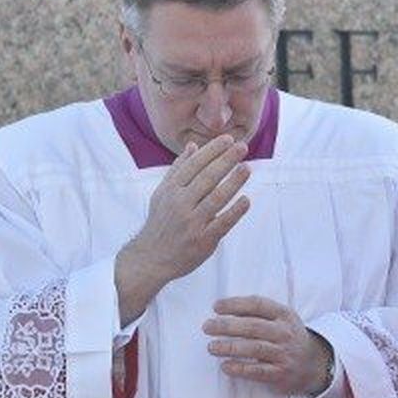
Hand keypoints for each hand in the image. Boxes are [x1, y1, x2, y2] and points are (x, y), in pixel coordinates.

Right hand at [116, 135, 251, 322]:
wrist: (151, 258)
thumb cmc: (161, 221)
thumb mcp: (163, 194)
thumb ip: (178, 169)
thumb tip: (193, 145)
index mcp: (171, 190)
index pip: (194, 165)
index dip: (212, 150)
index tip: (228, 139)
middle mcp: (180, 204)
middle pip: (206, 178)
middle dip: (225, 160)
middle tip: (242, 147)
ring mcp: (192, 223)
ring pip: (216, 198)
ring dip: (233, 182)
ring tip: (246, 168)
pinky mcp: (203, 240)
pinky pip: (222, 224)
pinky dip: (234, 212)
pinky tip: (246, 200)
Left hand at [204, 296, 334, 395]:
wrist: (313, 364)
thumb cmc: (287, 337)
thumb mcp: (282, 319)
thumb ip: (259, 313)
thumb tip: (224, 308)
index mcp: (284, 314)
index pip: (257, 304)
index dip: (235, 304)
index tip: (216, 307)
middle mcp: (284, 332)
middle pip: (252, 326)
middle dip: (227, 326)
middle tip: (207, 327)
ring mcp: (283, 353)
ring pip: (253, 348)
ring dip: (230, 347)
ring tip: (211, 347)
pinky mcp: (280, 373)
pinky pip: (257, 371)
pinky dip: (239, 368)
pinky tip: (225, 366)